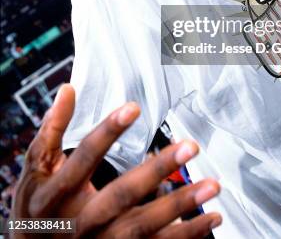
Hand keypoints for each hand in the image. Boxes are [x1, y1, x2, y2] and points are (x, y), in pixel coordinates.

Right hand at [11, 84, 221, 237]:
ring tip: (210, 185)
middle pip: (121, 196)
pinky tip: (210, 219)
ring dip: (180, 205)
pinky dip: (186, 235)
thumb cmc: (37, 206)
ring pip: (143, 227)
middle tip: (189, 146)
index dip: (108, 132)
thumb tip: (68, 89)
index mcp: (58, 195)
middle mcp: (82, 223)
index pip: (84, 158)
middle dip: (156, 171)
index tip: (133, 107)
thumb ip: (52, 129)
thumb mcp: (36, 167)